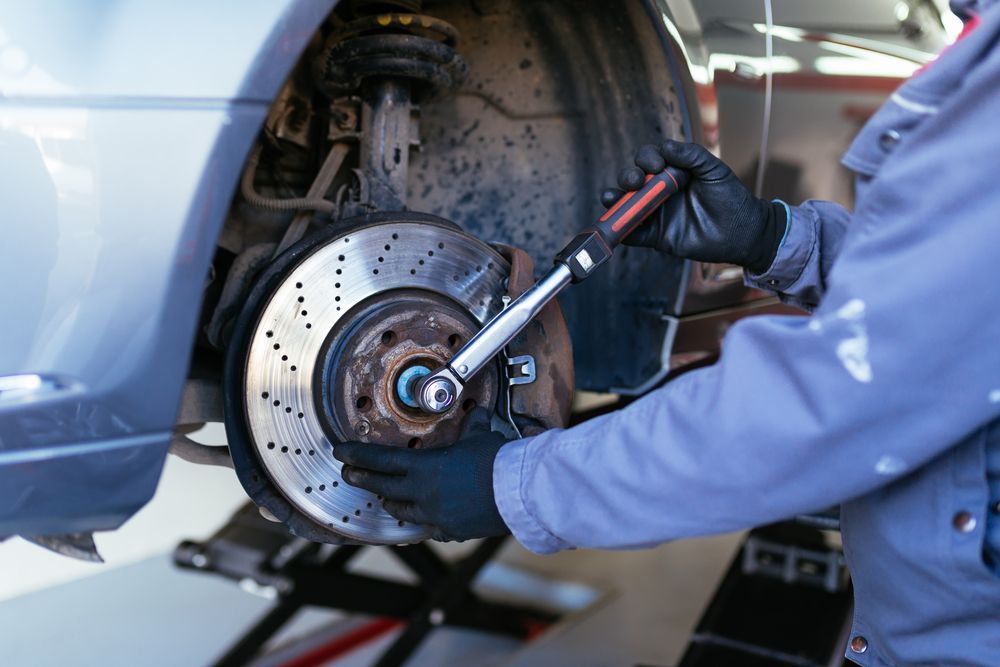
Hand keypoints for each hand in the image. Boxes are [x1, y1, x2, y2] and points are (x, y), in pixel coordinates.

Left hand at [332, 408, 510, 541]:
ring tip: (387, 496)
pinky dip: (425, 519)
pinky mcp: (451, 531)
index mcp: (424, 468)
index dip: (357, 456)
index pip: (380, 460)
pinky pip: (429, 526)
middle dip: (362, 479)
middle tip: (348, 474)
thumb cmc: (498, 462)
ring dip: (392, 501)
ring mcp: (435, 516)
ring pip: (402, 511)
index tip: (341, 452)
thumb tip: (477, 413)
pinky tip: (427, 516)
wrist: (518, 493)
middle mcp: (423, 494)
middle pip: (382, 487)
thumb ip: (472, 426)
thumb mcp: (480, 436)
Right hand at [601, 140, 786, 273]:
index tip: (657, 165)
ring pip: (626, 205)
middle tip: (636, 181)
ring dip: (615, 200)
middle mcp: (660, 191)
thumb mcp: (714, 170)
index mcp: (672, 173)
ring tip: (613, 199)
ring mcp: (656, 214)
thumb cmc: (731, 197)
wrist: (742, 232)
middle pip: (632, 180)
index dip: (647, 158)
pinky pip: (633, 234)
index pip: (649, 159)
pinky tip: (618, 226)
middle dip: (627, 177)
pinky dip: (622, 231)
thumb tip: (666, 147)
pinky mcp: (656, 236)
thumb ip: (692, 155)